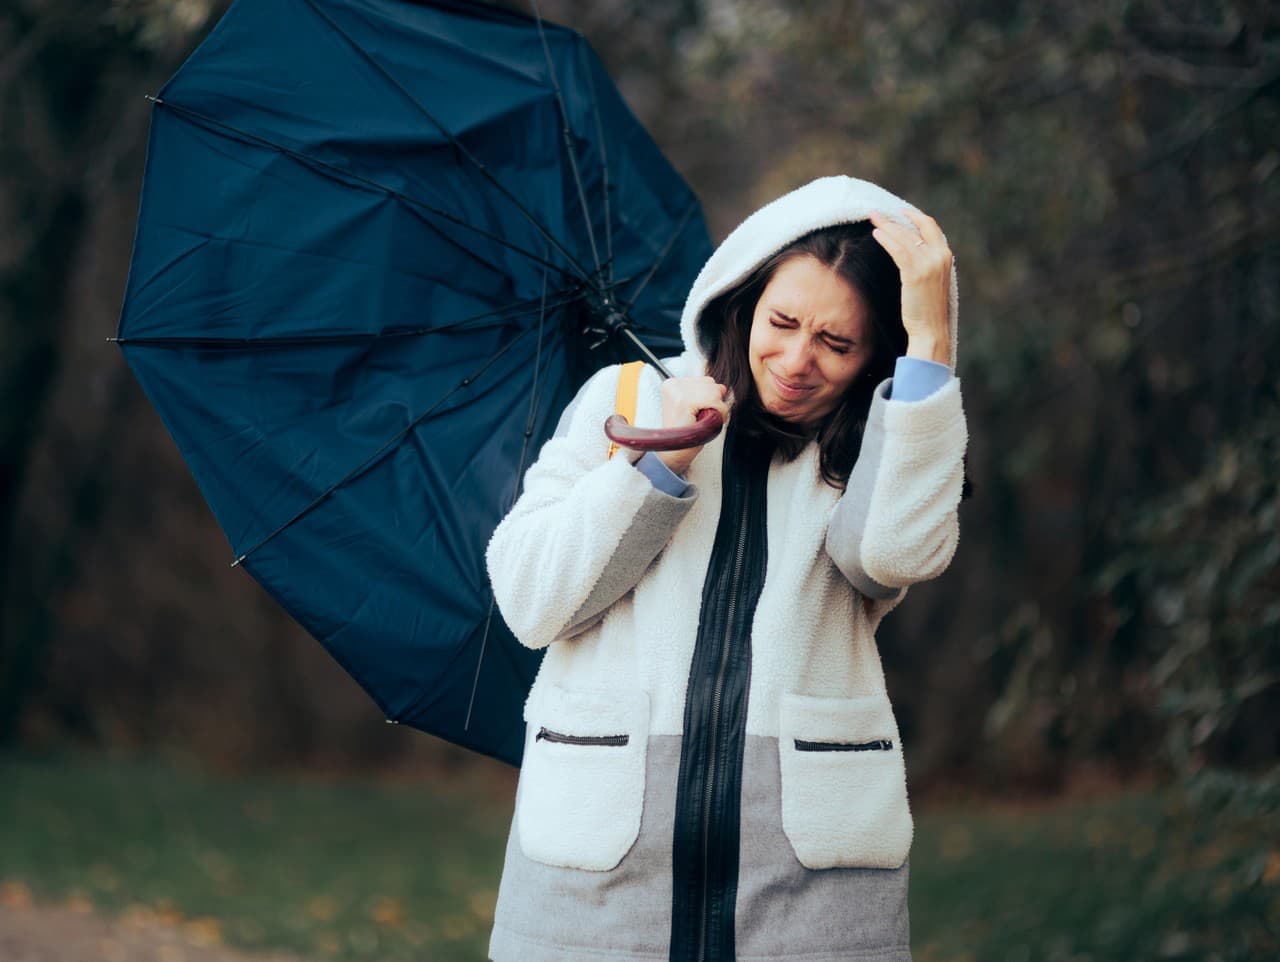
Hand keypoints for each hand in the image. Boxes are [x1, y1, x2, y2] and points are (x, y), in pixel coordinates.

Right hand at [656, 376, 729, 475]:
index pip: (707, 381)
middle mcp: (673, 384)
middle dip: (714, 403)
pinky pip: (715, 402)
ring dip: (716, 410)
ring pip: (715, 392)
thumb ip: (708, 393)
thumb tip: (723, 387)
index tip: (698, 413)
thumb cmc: (687, 432)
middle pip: (712, 384)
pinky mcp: (683, 401)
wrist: (673, 453)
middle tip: (701, 419)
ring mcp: (676, 392)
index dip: (710, 399)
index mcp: (673, 383)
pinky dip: (717, 414)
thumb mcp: (697, 407)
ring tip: (702, 421)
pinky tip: (704, 423)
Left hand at [867, 208, 952, 366]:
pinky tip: (876, 234)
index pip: (930, 227)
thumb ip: (925, 263)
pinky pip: (898, 250)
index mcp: (945, 256)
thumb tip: (907, 250)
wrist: (931, 329)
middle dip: (894, 218)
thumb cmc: (927, 309)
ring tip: (872, 218)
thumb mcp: (931, 281)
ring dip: (886, 225)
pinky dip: (887, 240)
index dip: (914, 217)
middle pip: (915, 228)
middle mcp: (940, 256)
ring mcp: (929, 264)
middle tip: (876, 211)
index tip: (899, 211)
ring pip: (904, 237)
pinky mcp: (916, 273)